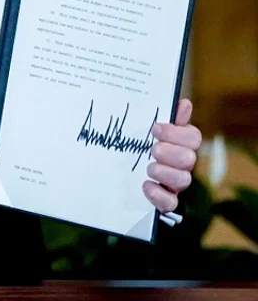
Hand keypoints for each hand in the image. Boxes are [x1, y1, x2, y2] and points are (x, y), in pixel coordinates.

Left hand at [143, 98, 201, 212]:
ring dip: (166, 173)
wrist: (114, 170)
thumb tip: (184, 103)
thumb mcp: (147, 129)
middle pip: (190, 159)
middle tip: (154, 149)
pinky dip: (159, 195)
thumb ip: (166, 116)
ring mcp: (174, 183)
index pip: (193, 138)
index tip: (154, 128)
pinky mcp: (164, 200)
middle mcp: (181, 164)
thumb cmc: (137, 143)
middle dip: (171, 153)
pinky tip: (146, 186)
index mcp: (180, 143)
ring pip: (183, 180)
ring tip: (150, 168)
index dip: (176, 133)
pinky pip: (170, 203)